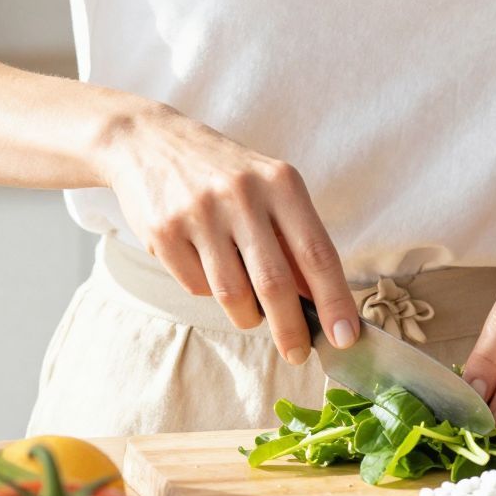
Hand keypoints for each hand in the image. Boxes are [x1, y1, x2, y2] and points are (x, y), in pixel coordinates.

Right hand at [95, 103, 359, 364]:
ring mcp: (200, 212)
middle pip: (274, 283)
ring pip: (233, 293)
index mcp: (281, 183)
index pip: (317, 253)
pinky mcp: (164, 231)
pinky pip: (196, 286)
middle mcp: (242, 195)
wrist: (149, 142)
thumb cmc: (225, 174)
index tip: (345, 337)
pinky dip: (208, 291)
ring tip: (252, 314)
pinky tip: (208, 268)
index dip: (334, 301)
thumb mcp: (270, 190)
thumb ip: (295, 240)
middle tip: (298, 353)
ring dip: (248, 316)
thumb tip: (320, 301)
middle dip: (291, 330)